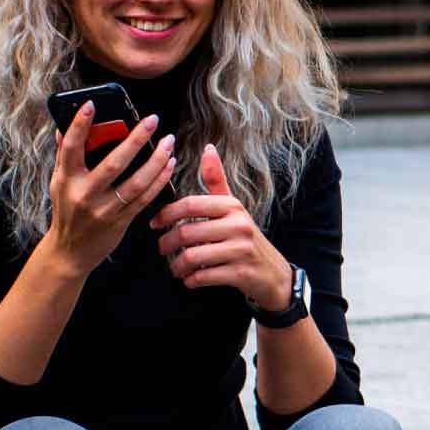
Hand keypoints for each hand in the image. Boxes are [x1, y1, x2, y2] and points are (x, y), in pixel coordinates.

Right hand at [41, 103, 176, 270]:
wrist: (70, 252)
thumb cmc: (66, 211)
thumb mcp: (58, 183)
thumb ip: (63, 155)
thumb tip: (62, 127)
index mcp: (67, 180)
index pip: (72, 147)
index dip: (80, 125)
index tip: (91, 104)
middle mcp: (85, 194)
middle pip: (114, 163)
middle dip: (136, 139)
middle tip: (152, 120)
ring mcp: (104, 209)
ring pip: (136, 182)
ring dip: (156, 160)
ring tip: (168, 142)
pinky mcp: (121, 221)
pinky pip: (145, 198)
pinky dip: (159, 180)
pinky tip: (169, 165)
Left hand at [152, 144, 292, 308]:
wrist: (274, 274)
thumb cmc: (246, 238)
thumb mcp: (234, 208)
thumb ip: (217, 181)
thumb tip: (208, 148)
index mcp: (232, 206)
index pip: (190, 204)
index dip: (166, 214)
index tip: (155, 224)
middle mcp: (239, 225)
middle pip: (187, 232)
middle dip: (167, 244)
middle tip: (162, 249)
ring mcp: (241, 250)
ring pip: (193, 256)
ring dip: (177, 266)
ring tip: (175, 268)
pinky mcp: (241, 273)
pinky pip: (204, 276)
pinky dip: (191, 280)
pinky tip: (190, 279)